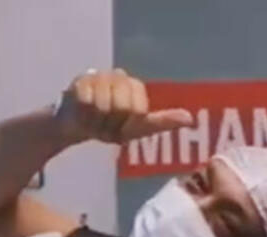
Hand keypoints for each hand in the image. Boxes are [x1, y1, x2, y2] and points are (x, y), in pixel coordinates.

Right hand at [54, 68, 193, 144]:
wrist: (77, 127)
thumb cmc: (110, 127)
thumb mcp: (139, 130)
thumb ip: (164, 122)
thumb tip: (189, 118)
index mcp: (135, 87)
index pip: (138, 110)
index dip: (128, 126)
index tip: (122, 129)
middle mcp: (119, 76)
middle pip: (122, 107)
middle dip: (112, 125)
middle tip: (106, 127)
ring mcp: (99, 76)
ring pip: (103, 107)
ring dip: (96, 124)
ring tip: (93, 122)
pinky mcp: (80, 81)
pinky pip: (86, 104)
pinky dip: (84, 117)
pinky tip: (82, 116)